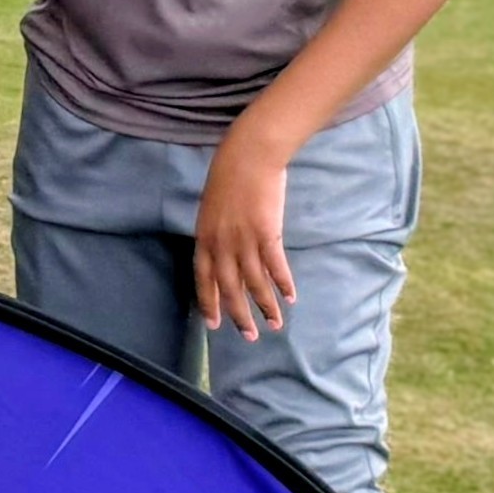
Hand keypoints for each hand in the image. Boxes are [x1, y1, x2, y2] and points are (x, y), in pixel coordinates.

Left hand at [194, 127, 296, 339]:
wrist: (248, 156)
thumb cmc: (230, 178)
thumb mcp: (212, 209)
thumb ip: (216, 234)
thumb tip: (224, 254)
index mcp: (204, 237)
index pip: (203, 278)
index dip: (209, 302)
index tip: (213, 324)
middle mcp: (221, 243)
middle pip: (229, 288)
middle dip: (239, 315)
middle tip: (249, 336)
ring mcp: (243, 239)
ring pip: (254, 283)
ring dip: (266, 306)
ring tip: (275, 324)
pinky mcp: (266, 233)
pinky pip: (275, 267)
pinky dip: (283, 284)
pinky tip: (290, 298)